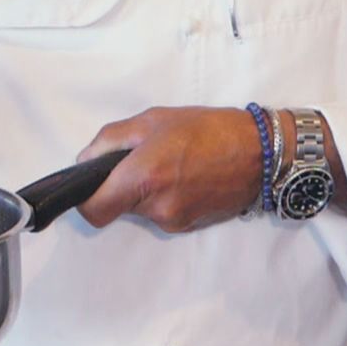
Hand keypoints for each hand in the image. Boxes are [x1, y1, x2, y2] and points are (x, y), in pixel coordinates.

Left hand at [74, 107, 260, 231]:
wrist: (260, 153)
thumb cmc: (207, 130)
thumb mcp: (152, 120)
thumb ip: (111, 139)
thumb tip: (86, 160)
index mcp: (143, 178)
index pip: (94, 211)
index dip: (86, 200)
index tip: (92, 183)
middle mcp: (156, 208)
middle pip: (117, 208)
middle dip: (122, 187)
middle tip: (141, 158)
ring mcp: (174, 221)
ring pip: (141, 210)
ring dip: (146, 190)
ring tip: (171, 163)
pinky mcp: (189, 226)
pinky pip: (162, 213)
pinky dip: (165, 197)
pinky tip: (185, 175)